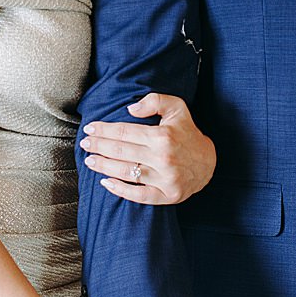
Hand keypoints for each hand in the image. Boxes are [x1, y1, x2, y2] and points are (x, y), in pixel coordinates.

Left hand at [81, 93, 214, 205]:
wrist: (209, 162)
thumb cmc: (188, 133)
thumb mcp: (178, 108)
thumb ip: (154, 101)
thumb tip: (130, 109)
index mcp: (163, 136)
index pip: (124, 132)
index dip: (103, 130)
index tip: (90, 129)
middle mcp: (163, 158)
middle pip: (120, 152)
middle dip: (98, 146)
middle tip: (85, 144)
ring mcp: (165, 179)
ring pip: (125, 172)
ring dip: (103, 166)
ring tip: (90, 161)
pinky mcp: (168, 195)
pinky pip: (139, 195)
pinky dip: (120, 190)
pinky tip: (106, 183)